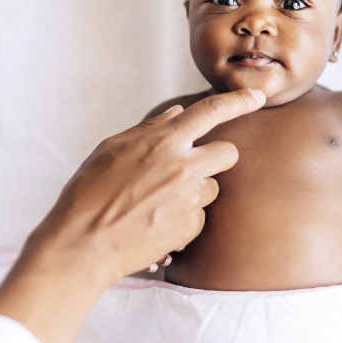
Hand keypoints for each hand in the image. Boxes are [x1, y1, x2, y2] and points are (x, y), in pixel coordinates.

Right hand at [27, 87, 265, 281]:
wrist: (83, 245)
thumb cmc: (88, 194)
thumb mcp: (111, 149)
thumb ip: (149, 129)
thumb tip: (178, 113)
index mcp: (163, 142)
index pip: (212, 112)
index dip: (240, 100)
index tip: (258, 96)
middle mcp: (183, 168)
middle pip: (228, 153)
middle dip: (217, 156)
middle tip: (191, 167)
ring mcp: (190, 200)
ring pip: (212, 187)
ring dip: (195, 191)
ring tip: (158, 201)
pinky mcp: (190, 228)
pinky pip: (200, 217)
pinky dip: (184, 218)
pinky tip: (155, 222)